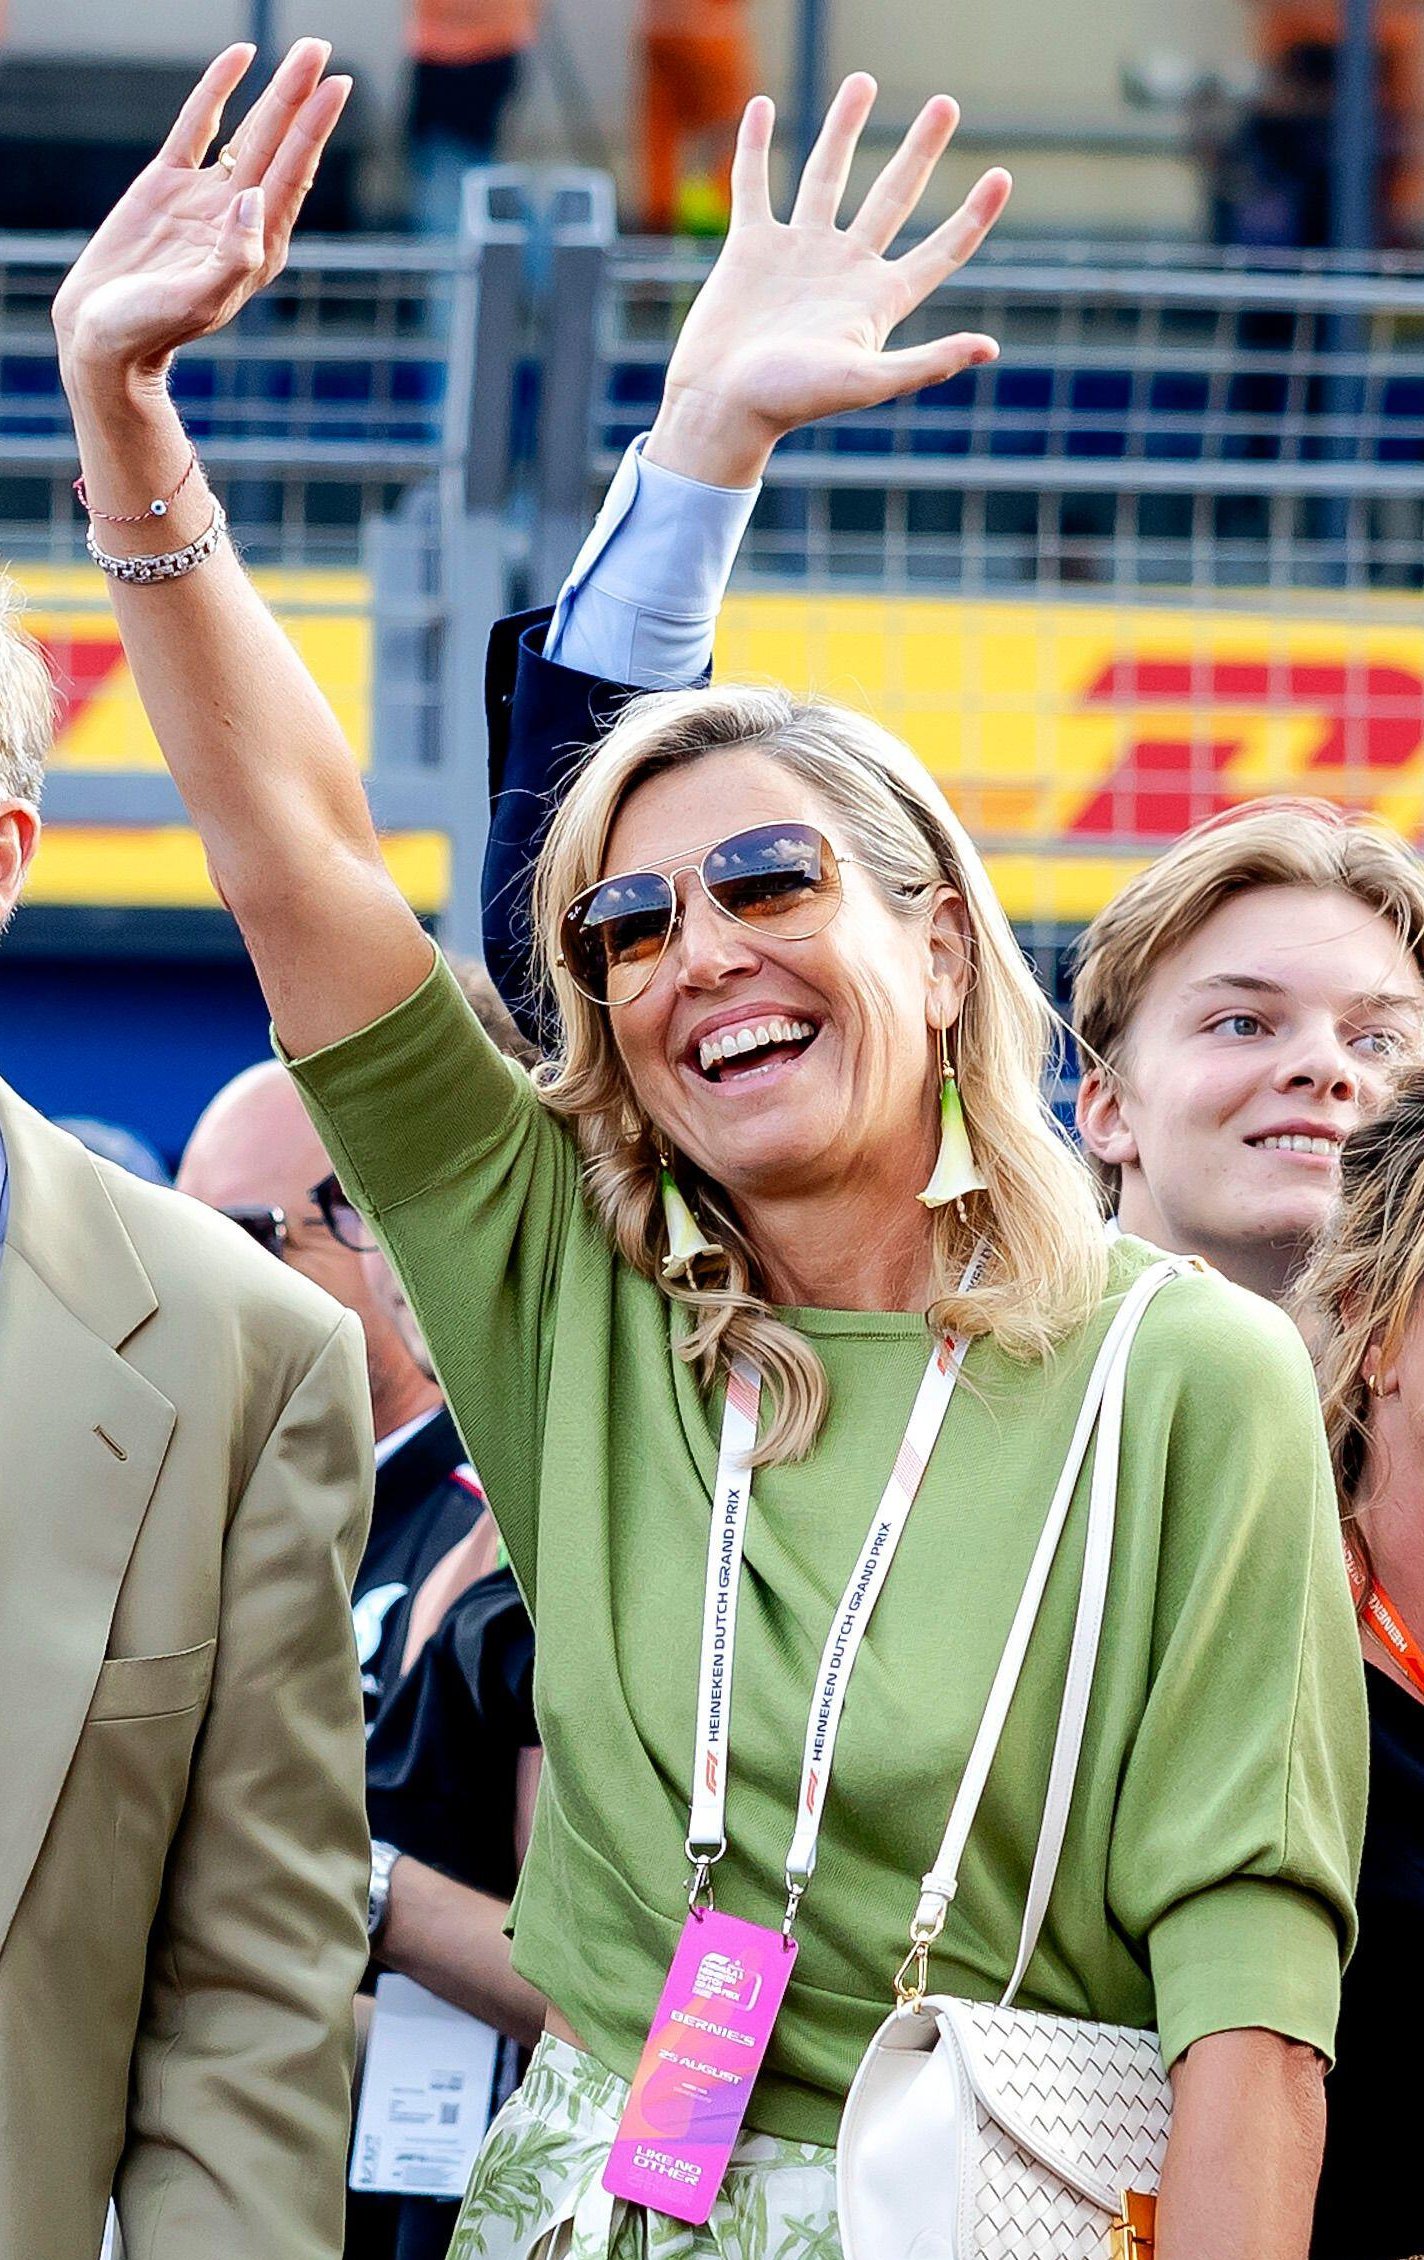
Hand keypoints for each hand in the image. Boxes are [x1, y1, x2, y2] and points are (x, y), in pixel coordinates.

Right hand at [53, 40, 349, 395]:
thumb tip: (255, 198)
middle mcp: (240, 217)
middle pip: (279, 144)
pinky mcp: (167, 183)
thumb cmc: (152, 329)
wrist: (103, 336)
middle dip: (301, 97)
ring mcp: (205, 197)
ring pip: (249, 132)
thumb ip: (234, 255)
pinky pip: (198, 126)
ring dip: (276, 94)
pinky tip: (239, 61)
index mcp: (258, 246)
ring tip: (304, 53)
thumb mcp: (199, 300)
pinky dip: (218, 92)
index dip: (315, 130)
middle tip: (321, 49)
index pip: (294, 175)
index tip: (337, 87)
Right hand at [646, 75, 1011, 488]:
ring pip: (826, 176)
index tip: (1001, 177)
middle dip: (920, 150)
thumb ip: (925, 364)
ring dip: (844, 128)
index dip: (973, 217)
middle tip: (946, 105)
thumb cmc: (791, 402)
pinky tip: (761, 107)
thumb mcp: (864, 381)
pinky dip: (755, 146)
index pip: (941, 252)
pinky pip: (754, 183)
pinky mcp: (750, 246)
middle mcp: (844, 268)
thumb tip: (990, 349)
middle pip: (893, 196)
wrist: (720, 405)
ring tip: (862, 81)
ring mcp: (798, 252)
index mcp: (878, 299)